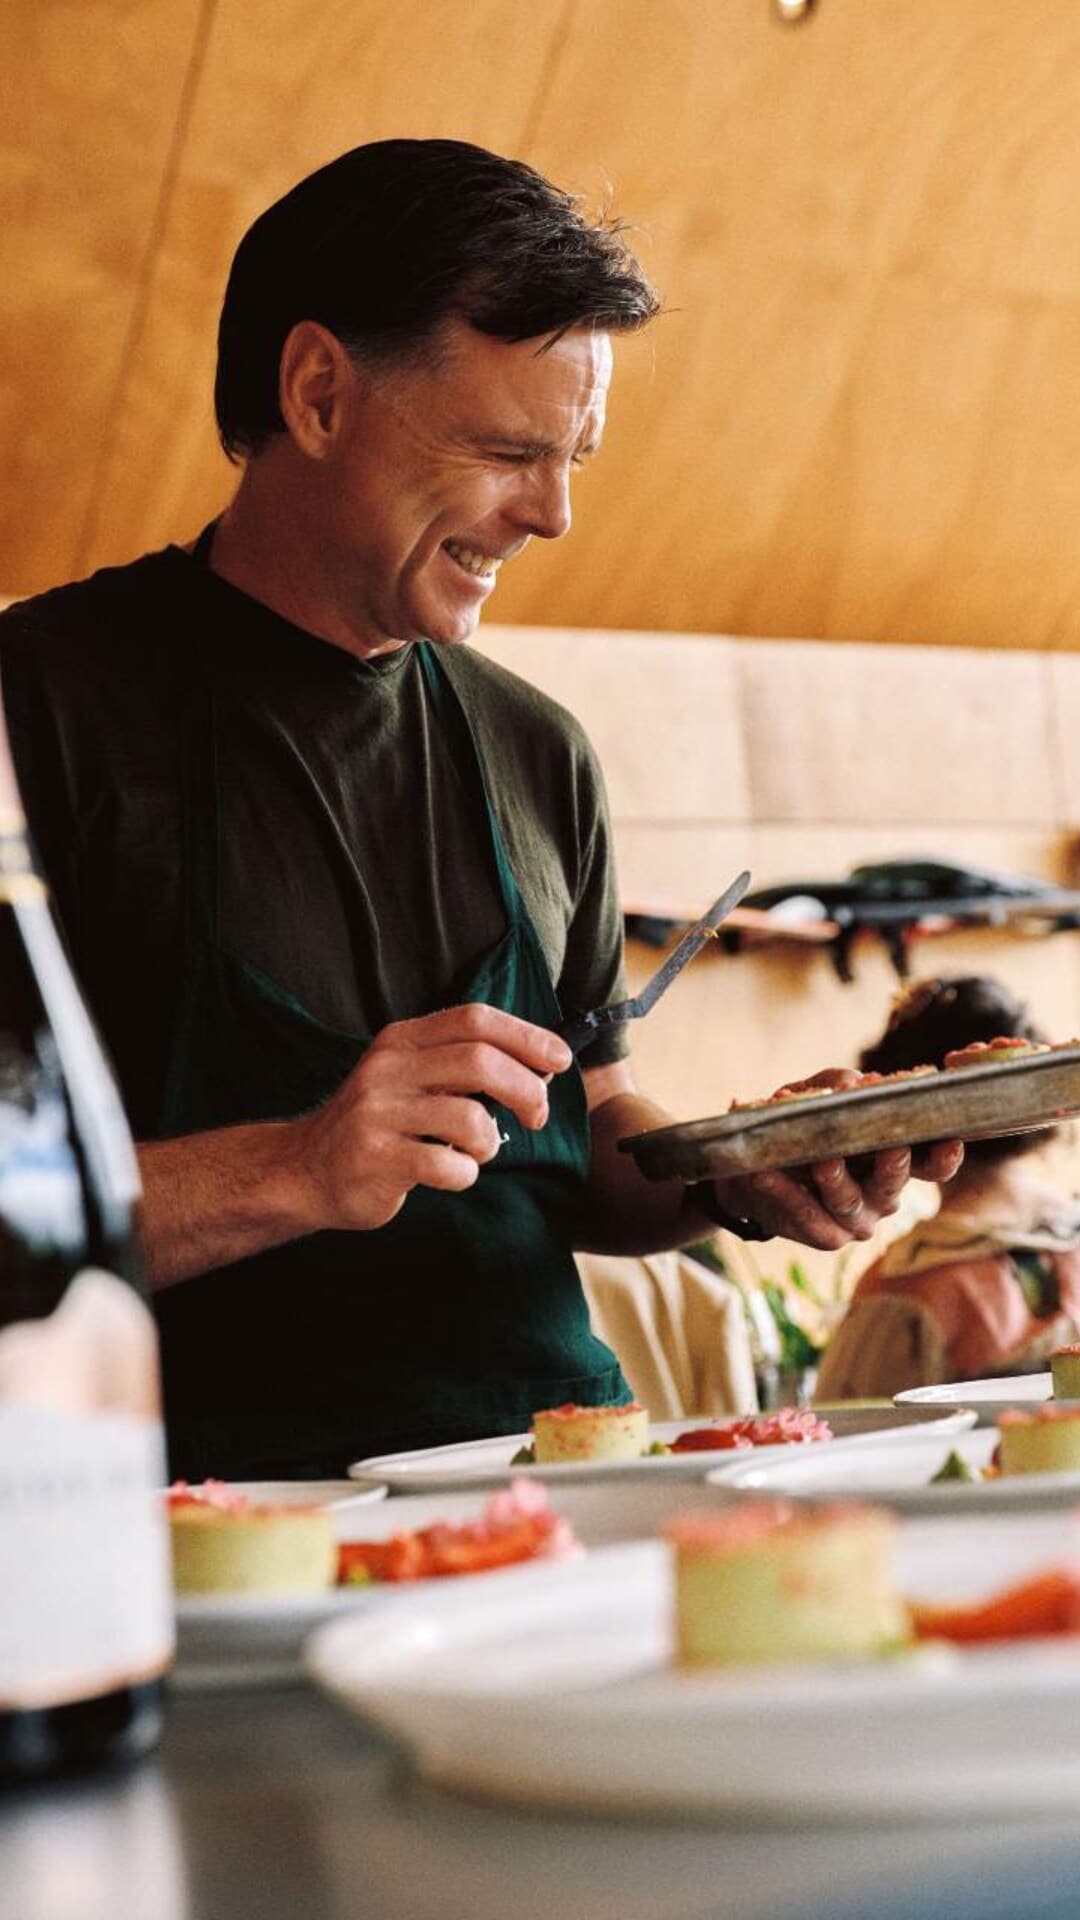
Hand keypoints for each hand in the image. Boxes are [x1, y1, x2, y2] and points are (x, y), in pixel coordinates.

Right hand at [287, 1004, 571, 1231]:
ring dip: (490, 1142)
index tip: (559, 1060)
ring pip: (469, 1118)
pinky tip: (450, 1174)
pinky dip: (464, 1174)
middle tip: (537, 1116)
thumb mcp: (410, 1077)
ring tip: (475, 1152)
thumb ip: (461, 1066)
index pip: (475, 1020)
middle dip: (526, 1089)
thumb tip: (540, 1065)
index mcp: (402, 1040)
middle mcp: (388, 1068)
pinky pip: (447, 1165)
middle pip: (480, 1061)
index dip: (526, 1036)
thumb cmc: (378, 1125)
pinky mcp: (375, 1158)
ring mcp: (378, 1113)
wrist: (304, 1170)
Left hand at [716, 1067, 963, 1250]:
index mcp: (897, 1159)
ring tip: (822, 1161)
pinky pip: (808, 1216)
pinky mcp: (825, 1235)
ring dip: (835, 1179)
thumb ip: (837, 1085)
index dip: (944, 1156)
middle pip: (893, 1184)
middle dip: (894, 1166)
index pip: (932, 1163)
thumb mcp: (818, 1097)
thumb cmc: (803, 1126)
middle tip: (892, 1148)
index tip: (950, 1140)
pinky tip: (766, 1173)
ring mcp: (857, 1219)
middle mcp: (884, 1194)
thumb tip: (855, 1082)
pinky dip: (787, 1194)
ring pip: (850, 1202)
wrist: (755, 1167)